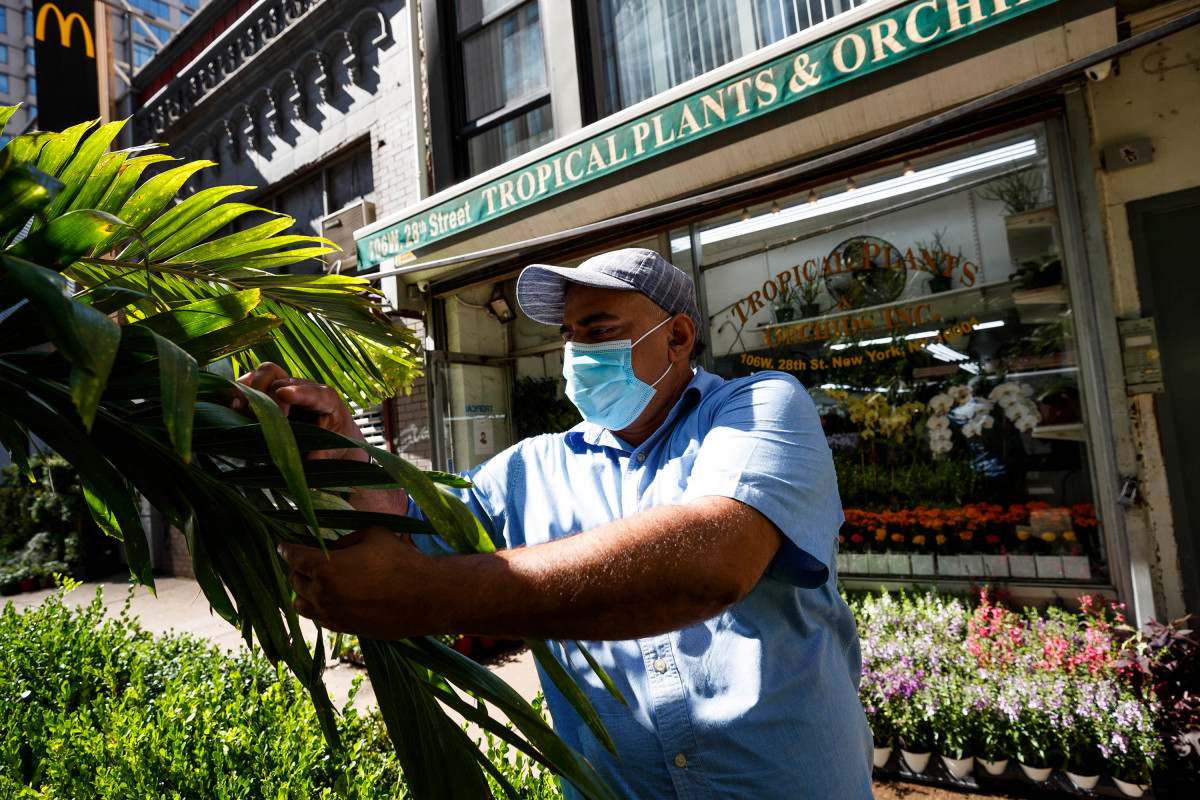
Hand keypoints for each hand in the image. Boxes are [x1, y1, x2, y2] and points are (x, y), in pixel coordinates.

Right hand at [232, 362, 367, 461]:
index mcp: (326, 399)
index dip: (297, 392)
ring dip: (249, 388)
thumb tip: (309, 463)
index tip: (284, 395)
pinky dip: (240, 390)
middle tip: (263, 419)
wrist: (331, 432)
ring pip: (264, 374)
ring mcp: (286, 385)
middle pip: (280, 380)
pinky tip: (234, 406)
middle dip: (268, 397)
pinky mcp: (270, 390)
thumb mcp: (333, 449)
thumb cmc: (334, 439)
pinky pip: (251, 381)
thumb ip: (322, 456)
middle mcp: (304, 387)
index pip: (312, 392)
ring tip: (239, 408)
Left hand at [277, 526, 432, 638]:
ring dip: (305, 592)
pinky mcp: (345, 629)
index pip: (294, 557)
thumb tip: (333, 548)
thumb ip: (346, 540)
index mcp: (326, 568)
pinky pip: (321, 618)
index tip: (283, 546)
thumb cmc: (402, 561)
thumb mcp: (372, 534)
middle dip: (298, 569)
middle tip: (308, 561)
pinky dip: (321, 607)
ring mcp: (333, 615)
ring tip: (317, 584)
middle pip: (295, 581)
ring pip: (301, 606)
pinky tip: (334, 598)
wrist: (426, 597)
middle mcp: (323, 594)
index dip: (286, 549)